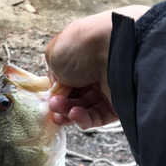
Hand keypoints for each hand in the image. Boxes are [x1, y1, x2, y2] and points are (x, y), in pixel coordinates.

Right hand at [45, 5, 149, 129]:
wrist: (113, 50)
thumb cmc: (81, 47)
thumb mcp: (55, 54)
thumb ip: (52, 73)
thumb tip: (57, 88)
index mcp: (82, 57)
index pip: (66, 80)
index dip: (57, 91)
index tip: (49, 97)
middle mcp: (95, 73)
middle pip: (74, 97)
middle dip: (61, 104)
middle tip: (53, 106)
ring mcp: (106, 90)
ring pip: (83, 109)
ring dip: (68, 112)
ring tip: (60, 112)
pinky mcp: (116, 107)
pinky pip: (96, 117)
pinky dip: (83, 118)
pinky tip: (73, 114)